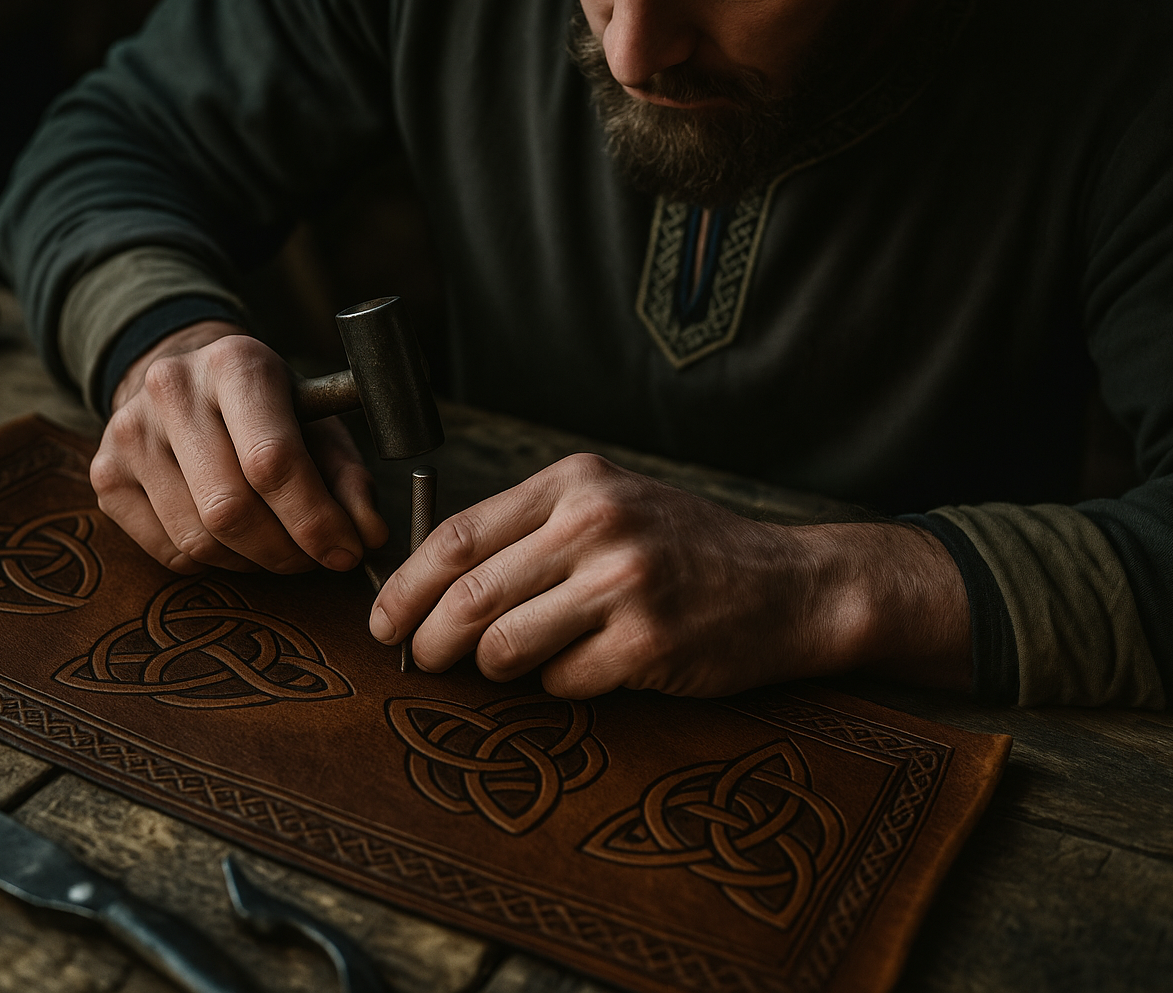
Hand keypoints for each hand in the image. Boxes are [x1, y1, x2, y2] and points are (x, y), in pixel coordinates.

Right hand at [91, 320, 387, 573]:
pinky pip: (168, 551)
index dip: (313, 519)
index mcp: (236, 363)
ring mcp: (129, 432)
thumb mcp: (317, 423)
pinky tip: (232, 540)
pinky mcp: (105, 474)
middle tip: (315, 559)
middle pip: (230, 508)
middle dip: (285, 550)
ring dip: (252, 562)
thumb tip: (366, 536)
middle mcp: (172, 389)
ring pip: (198, 539)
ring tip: (278, 547)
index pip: (271, 459)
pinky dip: (213, 562)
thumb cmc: (266, 410)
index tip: (345, 551)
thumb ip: (347, 477)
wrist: (186, 383)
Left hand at [369, 453, 970, 698]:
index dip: (405, 586)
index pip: (457, 536)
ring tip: (512, 665)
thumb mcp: (609, 506)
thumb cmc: (684, 550)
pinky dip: (560, 688)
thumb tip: (430, 590)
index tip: (381, 621)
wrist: (791, 585)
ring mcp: (625, 585)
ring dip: (492, 670)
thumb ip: (528, 532)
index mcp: (575, 483)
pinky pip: (562, 684)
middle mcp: (597, 524)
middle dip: (428, 641)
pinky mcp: (649, 644)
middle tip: (419, 663)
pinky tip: (591, 669)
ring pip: (505, 647)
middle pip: (469, 597)